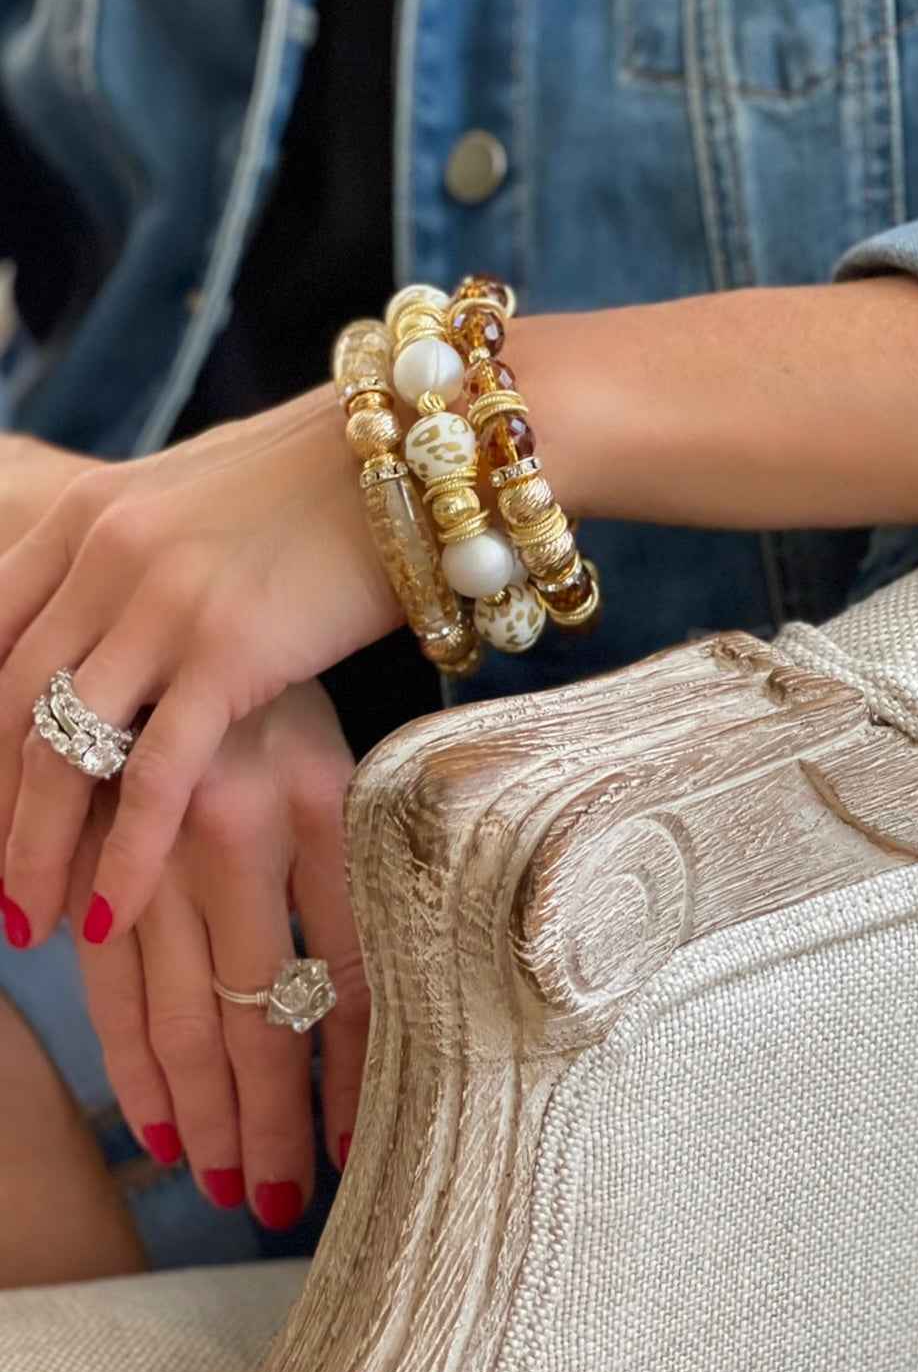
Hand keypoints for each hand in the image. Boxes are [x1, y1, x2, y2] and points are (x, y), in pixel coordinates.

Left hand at [0, 390, 399, 947]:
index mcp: (88, 514)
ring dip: (32, 849)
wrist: (421, 451)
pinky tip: (108, 912)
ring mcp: (162, 602)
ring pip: (60, 749)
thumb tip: (118, 617)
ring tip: (28, 921)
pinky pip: (153, 777)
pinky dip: (123, 856)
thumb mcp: (200, 500)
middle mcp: (106, 553)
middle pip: (7, 703)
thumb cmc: (330, 479)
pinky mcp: (229, 651)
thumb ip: (139, 554)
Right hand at [72, 683, 366, 1223]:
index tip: (356, 1146)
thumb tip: (406, 1002)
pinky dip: (132, 1064)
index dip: (353, 1072)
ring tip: (228, 1185)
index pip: (351, 969)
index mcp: (321, 801)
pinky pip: (111, 983)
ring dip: (201, 1113)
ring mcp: (155, 845)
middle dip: (270, 1119)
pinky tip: (158, 1127)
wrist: (177, 604)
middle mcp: (236, 828)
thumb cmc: (284, 700)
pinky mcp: (96, 854)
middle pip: (261, 1011)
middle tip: (277, 1202)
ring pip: (178, 1012)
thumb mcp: (344, 763)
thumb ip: (362, 869)